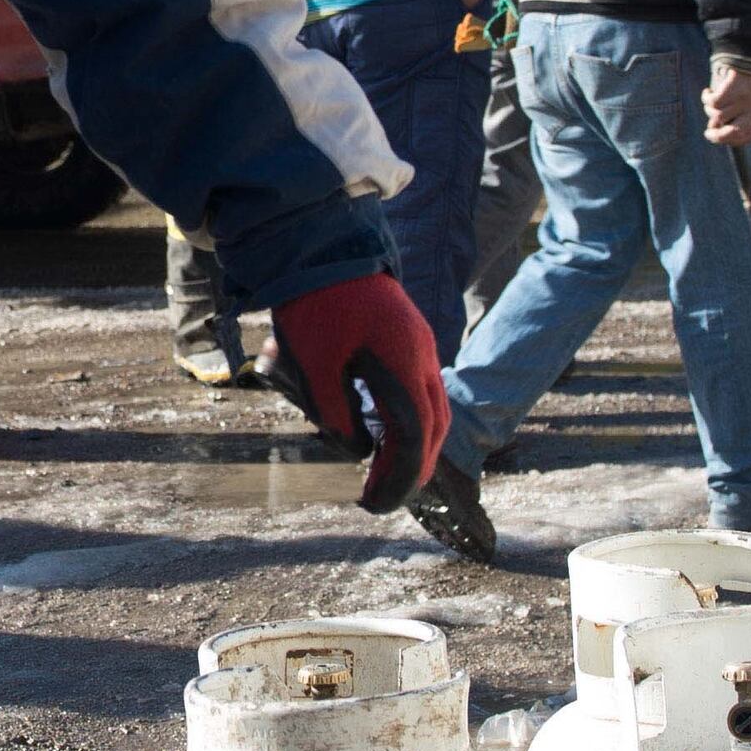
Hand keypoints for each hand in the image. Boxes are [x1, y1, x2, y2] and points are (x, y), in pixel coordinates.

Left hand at [269, 274, 449, 512]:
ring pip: (433, 407)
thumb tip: (358, 453)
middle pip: (434, 426)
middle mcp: (422, 357)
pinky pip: (422, 389)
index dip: (399, 476)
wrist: (322, 247)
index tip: (375, 503)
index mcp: (402, 365)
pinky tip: (386, 433)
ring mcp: (420, 345)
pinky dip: (412, 420)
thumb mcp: (315, 365)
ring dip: (417, 445)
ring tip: (387, 473)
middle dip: (413, 467)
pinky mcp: (409, 338)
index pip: (414, 436)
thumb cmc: (315, 305)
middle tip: (383, 497)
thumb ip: (336, 414)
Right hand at [701, 58, 750, 147]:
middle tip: (708, 133)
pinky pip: (712, 103)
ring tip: (710, 102)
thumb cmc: (744, 86)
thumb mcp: (748, 104)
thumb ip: (738, 119)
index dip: (732, 141)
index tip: (720, 137)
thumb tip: (716, 132)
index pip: (748, 137)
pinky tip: (707, 91)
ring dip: (709, 110)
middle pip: (734, 132)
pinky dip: (706, 98)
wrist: (746, 60)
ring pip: (718, 116)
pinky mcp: (732, 90)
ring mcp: (744, 100)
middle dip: (717, 136)